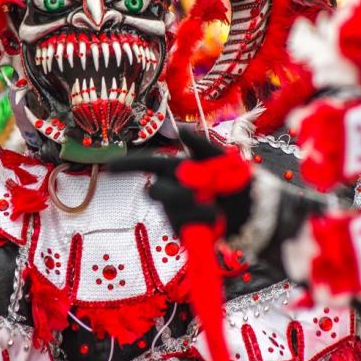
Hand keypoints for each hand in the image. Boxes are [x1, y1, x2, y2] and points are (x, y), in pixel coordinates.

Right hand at [108, 128, 252, 236]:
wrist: (251, 210)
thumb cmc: (233, 179)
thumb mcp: (221, 158)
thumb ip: (201, 145)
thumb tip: (181, 130)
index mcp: (176, 167)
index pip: (148, 163)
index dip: (128, 165)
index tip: (109, 167)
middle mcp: (171, 188)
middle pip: (156, 191)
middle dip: (173, 193)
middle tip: (197, 193)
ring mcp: (174, 211)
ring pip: (173, 210)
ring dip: (196, 208)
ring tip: (216, 208)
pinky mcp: (182, 230)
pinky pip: (184, 226)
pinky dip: (202, 221)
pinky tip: (215, 219)